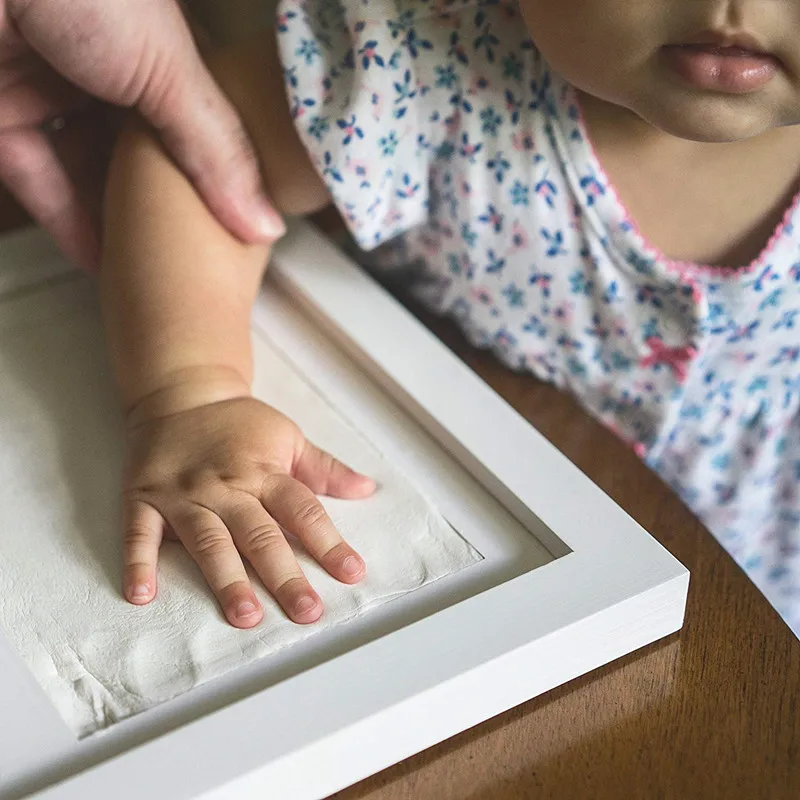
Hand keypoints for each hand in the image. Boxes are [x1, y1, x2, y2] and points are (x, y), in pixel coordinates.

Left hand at [0, 0, 283, 268]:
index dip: (218, 160)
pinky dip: (70, 223)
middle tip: (203, 246)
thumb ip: (217, 150)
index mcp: (150, 33)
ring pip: (90, 167)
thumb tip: (264, 222)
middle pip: (143, 146)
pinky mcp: (1, 113)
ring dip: (121, 218)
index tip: (242, 209)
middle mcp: (99, 56)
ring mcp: (45, 83)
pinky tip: (104, 262)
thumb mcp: (170, 69)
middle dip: (170, 197)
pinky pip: (40, 180)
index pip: (194, 109)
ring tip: (158, 266)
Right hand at [121, 394, 375, 628]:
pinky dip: (138, 563)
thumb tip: (367, 489)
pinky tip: (142, 596)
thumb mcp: (288, 437)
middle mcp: (227, 487)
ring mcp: (184, 495)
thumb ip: (325, 469)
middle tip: (306, 611)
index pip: (303, 511)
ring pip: (208, 541)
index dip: (329, 543)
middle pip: (260, 535)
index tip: (352, 573)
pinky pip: (140, 534)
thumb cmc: (239, 423)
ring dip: (226, 580)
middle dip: (284, 575)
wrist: (182, 394)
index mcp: (265, 473)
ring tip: (245, 615)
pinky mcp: (145, 498)